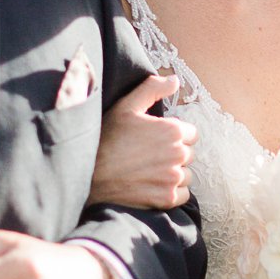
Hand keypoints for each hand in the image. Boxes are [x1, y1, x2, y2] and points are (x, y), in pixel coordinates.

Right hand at [88, 74, 196, 207]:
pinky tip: (152, 186)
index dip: (174, 135)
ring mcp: (173, 178)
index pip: (191, 133)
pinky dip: (171, 192)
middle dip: (174, 154)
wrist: (88, 175)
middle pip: (188, 154)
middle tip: (150, 156)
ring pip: (186, 174)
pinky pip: (182, 194)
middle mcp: (178, 154)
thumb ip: (152, 89)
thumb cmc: (107, 139)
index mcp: (173, 130)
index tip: (157, 139)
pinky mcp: (167, 198)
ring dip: (174, 174)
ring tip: (150, 171)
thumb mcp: (126, 107)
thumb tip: (174, 80)